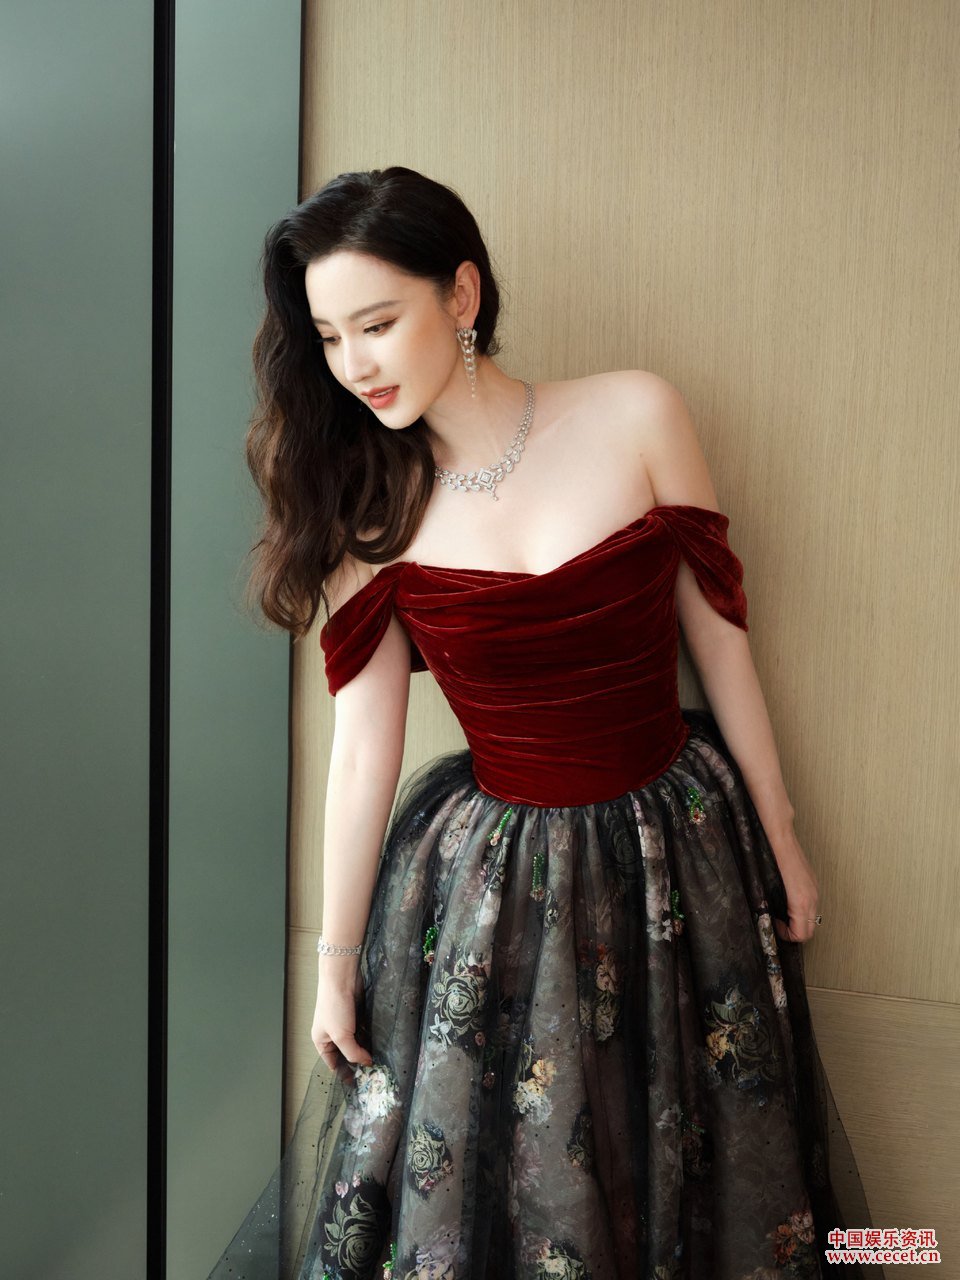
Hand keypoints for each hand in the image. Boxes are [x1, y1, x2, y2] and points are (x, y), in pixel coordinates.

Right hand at [311, 956, 373, 1078]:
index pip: (334, 1063)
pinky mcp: (355, 1014)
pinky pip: (364, 1030)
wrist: (341, 977)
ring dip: (366, 1049)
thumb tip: (366, 1063)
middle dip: (358, 1061)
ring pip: (357, 1042)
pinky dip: (370, 1037)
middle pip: (346, 1053)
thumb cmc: (334, 1006)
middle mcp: (332, 1034)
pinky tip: (379, 1043)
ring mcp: (344, 1023)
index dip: (346, 1073)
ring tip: (380, 1060)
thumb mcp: (341, 1035)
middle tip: (374, 1071)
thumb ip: (354, 1052)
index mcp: (321, 1041)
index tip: (360, 1082)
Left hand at [768, 828, 820, 944]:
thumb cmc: (768, 856)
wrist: (779, 833)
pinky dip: (802, 910)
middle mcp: (811, 896)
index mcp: (800, 900)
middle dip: (793, 931)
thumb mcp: (766, 886)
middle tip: (777, 923)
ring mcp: (814, 888)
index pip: (802, 934)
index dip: (786, 936)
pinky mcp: (813, 881)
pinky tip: (787, 901)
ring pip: (812, 917)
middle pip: (809, 930)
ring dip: (798, 921)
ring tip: (781, 913)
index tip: (774, 926)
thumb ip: (772, 906)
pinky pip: (812, 904)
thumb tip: (768, 919)